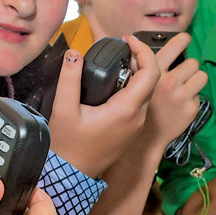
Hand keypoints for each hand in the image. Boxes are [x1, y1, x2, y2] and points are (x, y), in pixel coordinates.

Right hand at [48, 36, 159, 176]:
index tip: (127, 40)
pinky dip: (134, 87)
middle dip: (142, 58)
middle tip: (123, 47)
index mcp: (126, 110)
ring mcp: (135, 125)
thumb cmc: (68, 145)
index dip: (144, 51)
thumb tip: (73, 53)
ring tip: (119, 61)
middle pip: (152, 80)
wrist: (72, 174)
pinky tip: (116, 82)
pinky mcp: (131, 130)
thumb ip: (69, 78)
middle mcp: (137, 117)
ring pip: (148, 91)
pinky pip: (140, 102)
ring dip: (139, 73)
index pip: (151, 73)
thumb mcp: (63, 109)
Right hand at [142, 33, 207, 149]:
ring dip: (193, 80)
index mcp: (155, 72)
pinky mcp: (191, 110)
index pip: (177, 45)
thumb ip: (135, 62)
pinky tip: (179, 104)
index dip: (183, 39)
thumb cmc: (135, 109)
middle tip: (180, 73)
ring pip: (201, 76)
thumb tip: (133, 40)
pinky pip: (199, 95)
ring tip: (183, 87)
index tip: (185, 39)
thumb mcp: (129, 83)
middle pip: (193, 62)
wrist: (142, 140)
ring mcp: (182, 97)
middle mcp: (170, 83)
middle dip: (188, 67)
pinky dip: (191, 98)